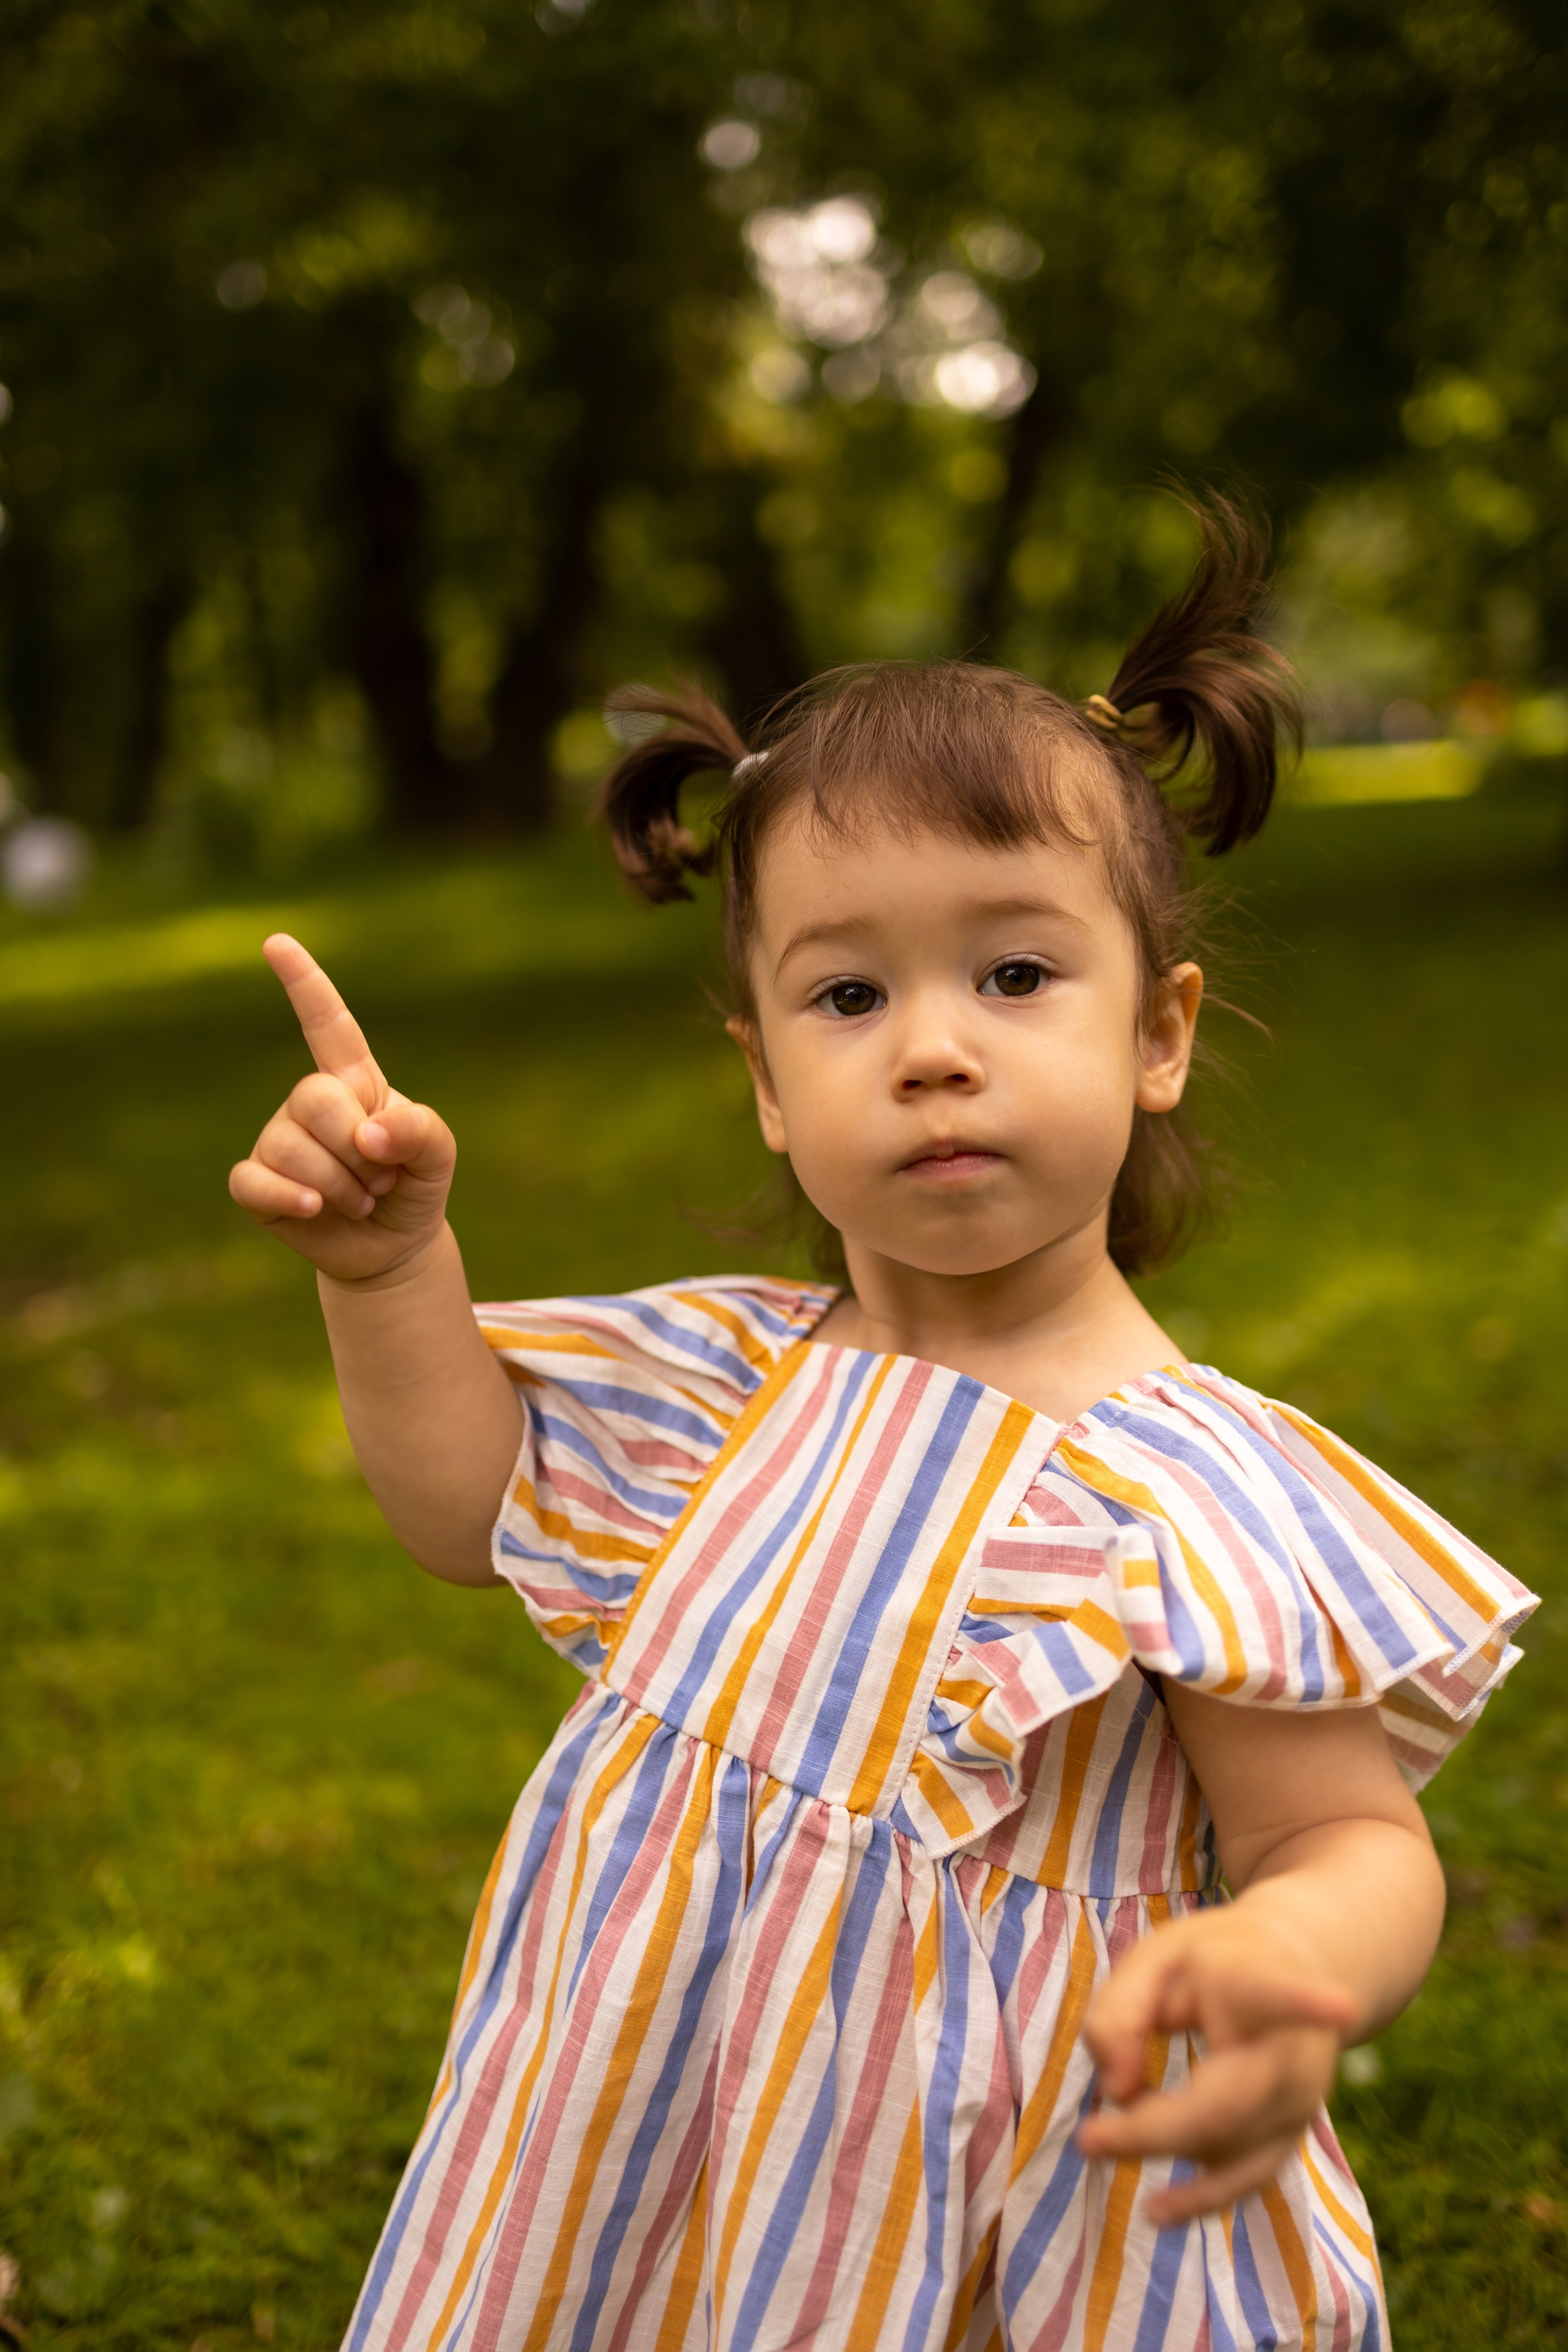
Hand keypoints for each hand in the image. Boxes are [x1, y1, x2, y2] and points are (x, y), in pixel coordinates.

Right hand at [229, 935, 456, 1284]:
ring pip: (291, 1147)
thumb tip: (366, 1133)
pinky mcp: (257, 1182)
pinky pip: (253, 1179)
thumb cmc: (414, 1185)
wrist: (394, 1245)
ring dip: (340, 1185)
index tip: (277, 942)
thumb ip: (420, 1131)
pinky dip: (288, 1197)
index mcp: (354, 1081)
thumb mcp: (439, 1155)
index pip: (328, 1025)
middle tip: (381, 1179)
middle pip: (315, 1098)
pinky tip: (314, 1210)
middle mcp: (308, 1103)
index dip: (304, 983)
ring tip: (361, 1200)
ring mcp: (278, 1140)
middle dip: (357, 1147)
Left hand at [1078, 1906, 1359, 2224]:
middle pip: (1227, 2104)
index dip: (1307, 2000)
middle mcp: (1293, 2050)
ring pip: (1230, 2149)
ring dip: (1162, 2151)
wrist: (1291, 1973)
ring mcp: (1301, 2101)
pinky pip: (1249, 2177)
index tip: (1341, 2003)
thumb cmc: (1210, 1963)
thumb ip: (1120, 2012)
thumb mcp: (1154, 1959)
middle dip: (1155, 2129)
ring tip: (1097, 2144)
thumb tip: (1117, 2091)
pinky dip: (1202, 2198)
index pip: (1279, 1994)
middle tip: (1086, 2139)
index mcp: (1259, 1984)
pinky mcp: (1291, 2135)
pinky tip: (1158, 2211)